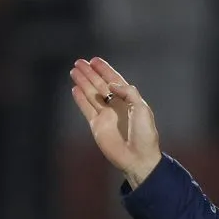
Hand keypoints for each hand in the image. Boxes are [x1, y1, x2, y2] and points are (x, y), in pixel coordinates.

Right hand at [69, 57, 162, 188]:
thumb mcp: (142, 108)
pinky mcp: (97, 126)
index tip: (94, 60)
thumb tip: (111, 85)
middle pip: (100, 85)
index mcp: (129, 101)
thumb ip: (128, 92)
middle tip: (79, 62)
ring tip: (74, 71)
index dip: (104, 70)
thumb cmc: (144, 135)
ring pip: (91, 94)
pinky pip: (86, 109)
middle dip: (90, 73)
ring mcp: (106, 116)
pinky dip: (80, 99)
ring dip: (83, 82)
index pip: (114, 81)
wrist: (138, 158)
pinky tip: (75, 89)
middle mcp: (116, 106)